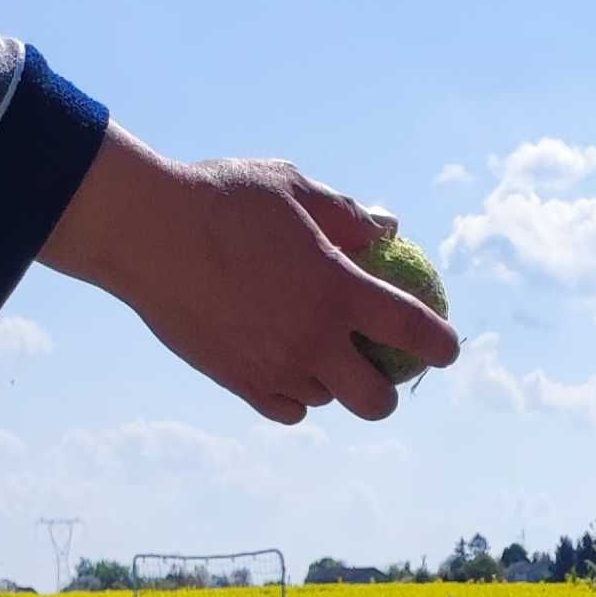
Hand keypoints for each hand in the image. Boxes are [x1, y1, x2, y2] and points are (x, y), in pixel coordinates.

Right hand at [41, 128, 456, 422]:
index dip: (440, 343)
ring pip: (326, 400)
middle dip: (388, 392)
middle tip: (379, 372)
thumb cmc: (222, 197)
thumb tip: (388, 229)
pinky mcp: (240, 384)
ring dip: (332, 383)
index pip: (411, 329)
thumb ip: (346, 214)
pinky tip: (287, 367)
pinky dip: (295, 393)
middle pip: (376, 401)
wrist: (147, 232)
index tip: (448, 349)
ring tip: (316, 350)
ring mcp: (276, 369)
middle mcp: (313, 340)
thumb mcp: (291, 187)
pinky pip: (286, 408)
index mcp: (336, 289)